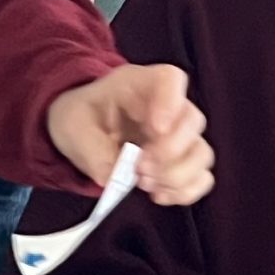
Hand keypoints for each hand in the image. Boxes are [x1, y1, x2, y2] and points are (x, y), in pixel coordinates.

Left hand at [45, 61, 213, 205]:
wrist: (80, 131)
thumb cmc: (79, 118)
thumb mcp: (72, 127)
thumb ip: (92, 150)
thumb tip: (113, 178)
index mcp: (140, 84)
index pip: (171, 79)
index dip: (171, 103)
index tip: (157, 129)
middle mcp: (167, 106)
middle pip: (192, 121)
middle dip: (169, 152)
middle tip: (139, 169)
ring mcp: (178, 135)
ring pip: (202, 153)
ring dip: (177, 175)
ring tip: (144, 183)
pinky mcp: (179, 161)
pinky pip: (201, 177)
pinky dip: (184, 191)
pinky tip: (158, 195)